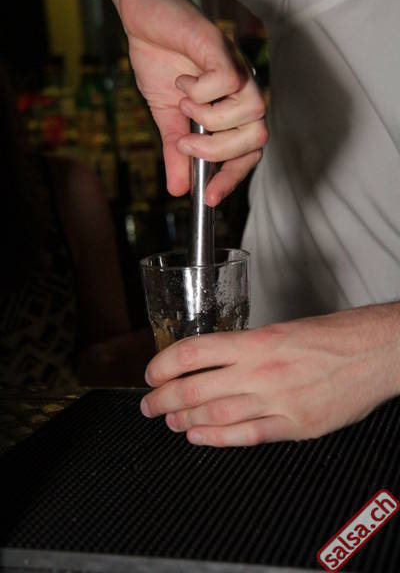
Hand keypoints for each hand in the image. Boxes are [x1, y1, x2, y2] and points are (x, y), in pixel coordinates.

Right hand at [116, 0, 266, 204]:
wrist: (142, 19)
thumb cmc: (161, 64)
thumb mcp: (166, 118)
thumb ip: (176, 152)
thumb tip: (178, 190)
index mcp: (233, 113)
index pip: (247, 154)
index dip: (231, 179)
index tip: (208, 197)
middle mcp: (242, 93)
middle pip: (257, 139)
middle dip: (218, 151)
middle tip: (184, 142)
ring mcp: (236, 70)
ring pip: (250, 112)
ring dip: (209, 119)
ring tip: (184, 103)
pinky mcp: (222, 47)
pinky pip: (228, 80)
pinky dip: (202, 91)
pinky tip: (185, 82)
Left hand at [140, 304, 399, 446]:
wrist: (374, 352)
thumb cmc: (333, 336)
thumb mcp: (283, 330)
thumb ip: (248, 349)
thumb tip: (216, 363)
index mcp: (257, 341)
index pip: (194, 351)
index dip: (165, 364)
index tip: (152, 373)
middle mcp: (261, 370)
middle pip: (196, 388)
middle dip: (164, 398)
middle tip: (148, 404)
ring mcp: (277, 401)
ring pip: (215, 415)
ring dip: (185, 421)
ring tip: (169, 422)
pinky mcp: (295, 426)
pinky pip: (246, 436)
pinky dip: (217, 439)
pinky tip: (198, 438)